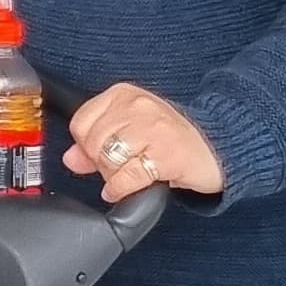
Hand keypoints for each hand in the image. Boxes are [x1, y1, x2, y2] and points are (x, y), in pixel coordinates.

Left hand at [66, 83, 222, 201]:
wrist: (216, 146)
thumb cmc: (170, 136)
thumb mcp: (130, 130)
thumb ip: (96, 141)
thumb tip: (70, 158)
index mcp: (124, 94)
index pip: (81, 121)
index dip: (84, 145)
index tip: (96, 154)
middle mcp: (138, 107)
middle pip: (93, 142)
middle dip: (99, 163)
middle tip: (114, 169)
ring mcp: (153, 130)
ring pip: (109, 159)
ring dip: (111, 176)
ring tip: (123, 177)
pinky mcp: (167, 155)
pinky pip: (128, 177)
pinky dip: (119, 189)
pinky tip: (123, 190)